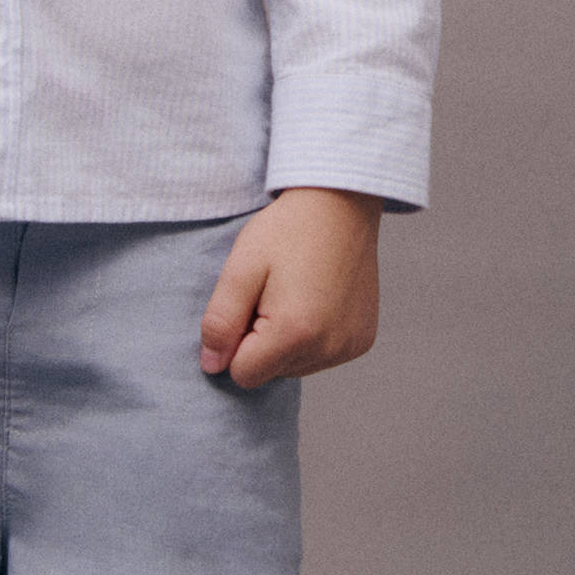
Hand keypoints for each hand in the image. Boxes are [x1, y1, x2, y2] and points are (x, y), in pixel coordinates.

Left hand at [199, 188, 381, 388]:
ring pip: (295, 366)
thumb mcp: (241, 267)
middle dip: (262, 341)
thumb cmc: (288, 229)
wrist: (340, 201)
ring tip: (296, 292)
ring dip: (287, 340)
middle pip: (271, 373)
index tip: (251, 301)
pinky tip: (317, 298)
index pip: (243, 374)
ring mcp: (350, 345)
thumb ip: (221, 321)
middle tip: (274, 291)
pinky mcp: (362, 339)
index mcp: (295, 333)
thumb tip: (212, 366)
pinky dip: (313, 336)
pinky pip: (322, 355)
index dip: (237, 340)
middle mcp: (329, 347)